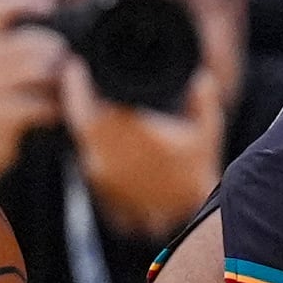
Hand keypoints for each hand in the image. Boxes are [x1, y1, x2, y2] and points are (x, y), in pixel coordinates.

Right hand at [0, 0, 69, 189]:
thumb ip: (24, 45)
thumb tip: (68, 23)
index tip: (52, 2)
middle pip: (32, 40)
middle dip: (58, 51)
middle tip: (68, 65)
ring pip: (40, 70)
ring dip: (60, 80)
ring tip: (64, 90)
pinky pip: (39, 103)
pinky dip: (53, 108)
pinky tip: (55, 112)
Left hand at [63, 59, 226, 241]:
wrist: (190, 217)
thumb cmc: (198, 172)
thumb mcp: (206, 131)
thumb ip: (202, 101)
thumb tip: (201, 77)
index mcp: (126, 134)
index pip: (85, 103)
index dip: (76, 82)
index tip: (77, 66)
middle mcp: (106, 155)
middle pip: (76, 119)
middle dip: (76, 98)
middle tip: (77, 80)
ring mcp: (101, 176)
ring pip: (82, 139)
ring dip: (86, 121)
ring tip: (96, 106)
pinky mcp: (103, 190)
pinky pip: (90, 159)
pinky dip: (94, 145)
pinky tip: (107, 138)